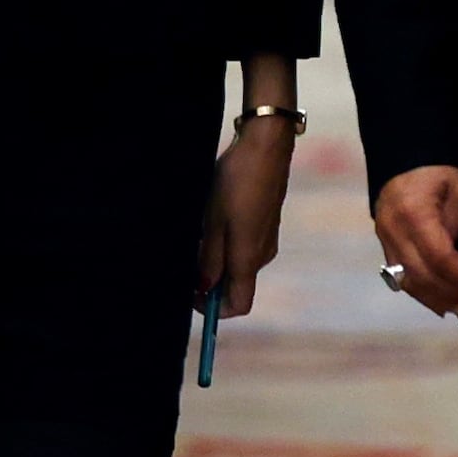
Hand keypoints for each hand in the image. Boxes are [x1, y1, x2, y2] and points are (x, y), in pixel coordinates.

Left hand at [199, 116, 293, 316]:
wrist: (265, 148)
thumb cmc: (237, 183)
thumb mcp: (213, 222)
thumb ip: (208, 259)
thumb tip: (204, 289)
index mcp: (249, 259)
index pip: (239, 305)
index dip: (214, 309)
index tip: (193, 295)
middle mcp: (262, 255)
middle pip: (237, 285)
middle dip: (211, 280)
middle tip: (190, 256)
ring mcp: (267, 239)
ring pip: (239, 263)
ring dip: (217, 258)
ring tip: (201, 231)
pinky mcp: (267, 223)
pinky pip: (245, 246)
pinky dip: (227, 243)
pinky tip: (215, 218)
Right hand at [373, 163, 457, 316]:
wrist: (404, 159)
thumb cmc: (438, 170)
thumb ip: (456, 225)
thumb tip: (456, 261)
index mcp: (414, 214)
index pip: (439, 257)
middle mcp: (394, 231)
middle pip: (421, 275)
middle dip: (450, 293)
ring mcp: (385, 240)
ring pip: (408, 281)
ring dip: (435, 299)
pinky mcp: (384, 245)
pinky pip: (400, 277)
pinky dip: (421, 293)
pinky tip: (440, 303)